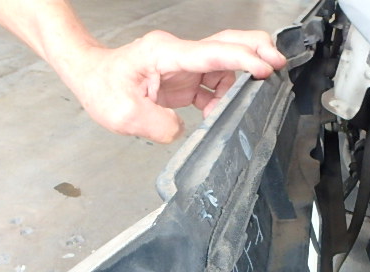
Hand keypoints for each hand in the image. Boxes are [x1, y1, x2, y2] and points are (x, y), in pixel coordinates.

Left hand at [62, 30, 286, 142]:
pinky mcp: (186, 78)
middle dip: (257, 50)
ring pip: (226, 64)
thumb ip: (159, 125)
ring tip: (245, 105)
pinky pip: (215, 84)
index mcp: (166, 53)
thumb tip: (184, 130)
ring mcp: (185, 65)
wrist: (91, 77)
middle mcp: (180, 54)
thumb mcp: (123, 114)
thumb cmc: (101, 86)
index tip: (266, 68)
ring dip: (242, 82)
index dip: (243, 59)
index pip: (213, 52)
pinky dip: (225, 99)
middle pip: (228, 43)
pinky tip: (221, 114)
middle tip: (278, 65)